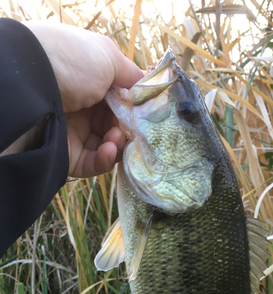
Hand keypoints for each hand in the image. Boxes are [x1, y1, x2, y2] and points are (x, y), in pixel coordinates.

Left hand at [25, 21, 143, 177]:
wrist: (33, 83)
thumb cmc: (72, 62)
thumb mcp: (107, 57)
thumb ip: (130, 74)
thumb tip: (146, 90)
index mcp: (90, 84)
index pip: (120, 102)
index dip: (134, 110)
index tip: (146, 115)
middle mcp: (83, 108)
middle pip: (116, 126)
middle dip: (129, 130)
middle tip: (133, 129)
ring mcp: (75, 133)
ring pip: (108, 147)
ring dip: (119, 144)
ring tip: (117, 138)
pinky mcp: (69, 156)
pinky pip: (94, 164)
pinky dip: (106, 159)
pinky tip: (109, 149)